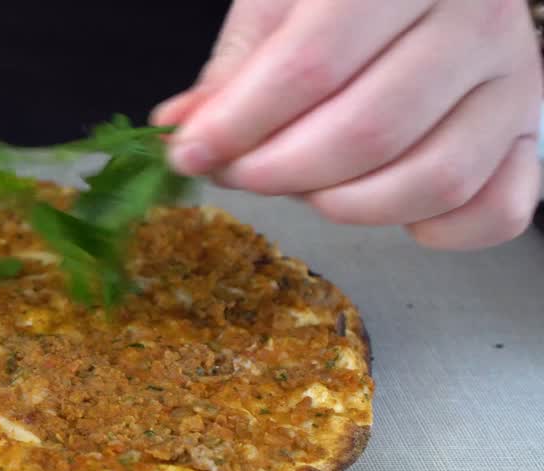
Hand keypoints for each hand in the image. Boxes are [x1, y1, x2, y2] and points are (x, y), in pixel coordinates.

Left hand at [153, 0, 542, 249]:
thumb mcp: (283, 3)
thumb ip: (235, 68)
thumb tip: (179, 126)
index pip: (312, 64)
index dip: (239, 122)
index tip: (190, 153)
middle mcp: (477, 21)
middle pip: (370, 129)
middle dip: (280, 171)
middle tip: (237, 174)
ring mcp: (515, 83)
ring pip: (434, 179)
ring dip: (344, 205)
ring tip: (298, 188)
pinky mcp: (530, 133)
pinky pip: (497, 211)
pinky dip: (435, 230)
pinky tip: (377, 207)